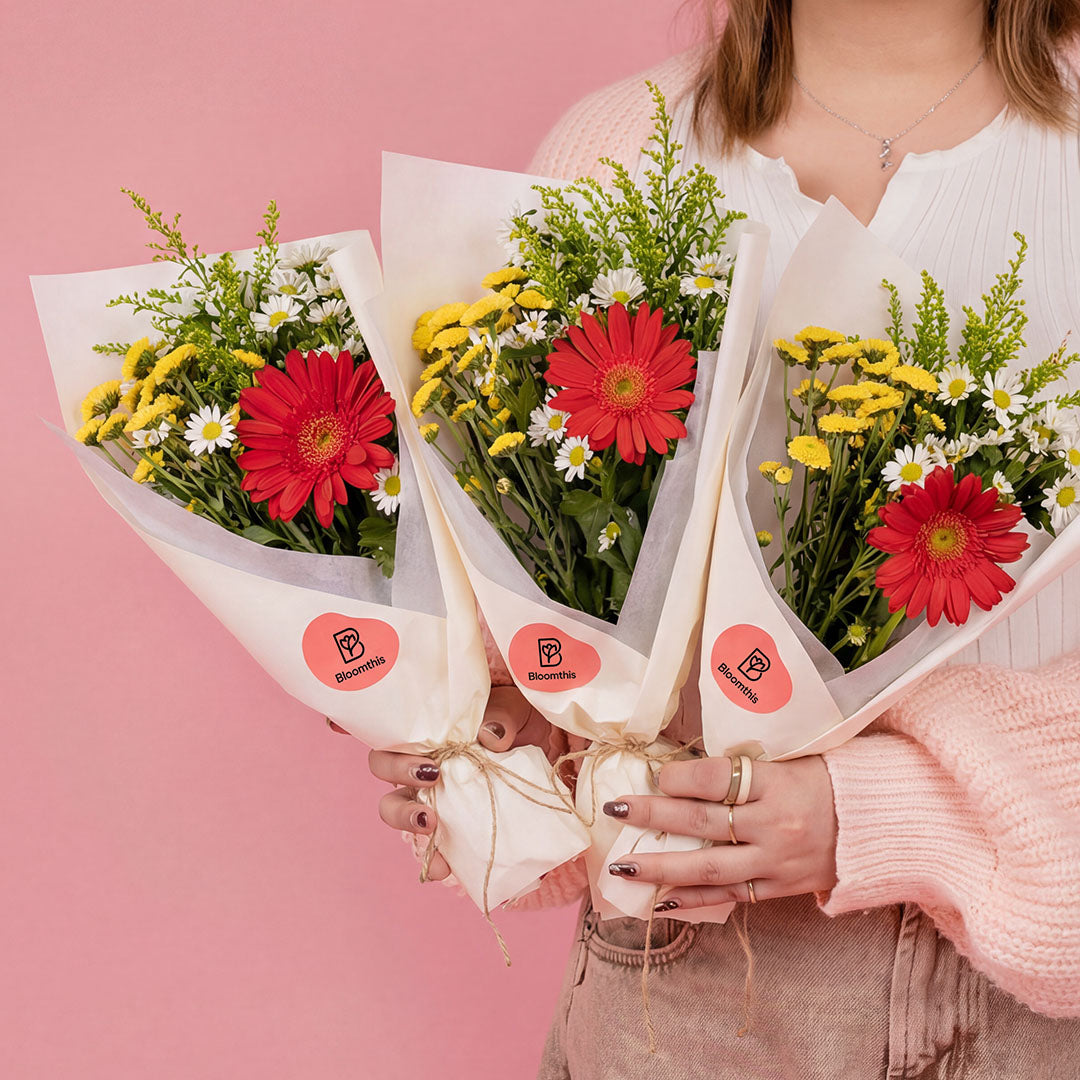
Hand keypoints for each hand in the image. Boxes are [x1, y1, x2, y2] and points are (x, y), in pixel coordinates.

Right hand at [355, 686, 565, 881]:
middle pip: (383, 765)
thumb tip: (487, 735)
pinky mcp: (449, 829)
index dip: (348, 721)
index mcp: (427, 726)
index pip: (384, 722)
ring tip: (430, 823)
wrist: (550, 763)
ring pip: (395, 808)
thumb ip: (501, 718)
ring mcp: (429, 796)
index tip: (334, 726)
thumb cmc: (520, 727)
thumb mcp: (516, 712)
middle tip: (428, 774)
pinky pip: (429, 849)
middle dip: (396, 770)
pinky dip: (432, 860)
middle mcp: (418, 761)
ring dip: (404, 817)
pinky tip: (443, 867)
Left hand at [603, 755, 837, 909]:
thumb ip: (745, 767)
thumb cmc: (829, 779)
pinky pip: (730, 896)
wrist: (882, 824)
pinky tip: (660, 901)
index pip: (714, 778)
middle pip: (701, 821)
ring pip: (708, 867)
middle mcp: (774, 823)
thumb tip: (685, 770)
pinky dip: (693, 900)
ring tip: (623, 865)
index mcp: (777, 782)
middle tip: (615, 810)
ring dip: (660, 867)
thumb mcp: (792, 759)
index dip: (677, 777)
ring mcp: (776, 861)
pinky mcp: (780, 888)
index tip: (653, 775)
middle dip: (652, 816)